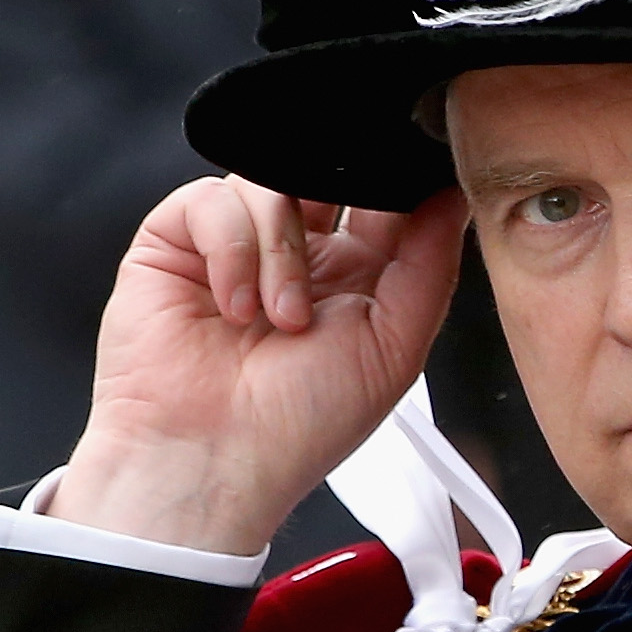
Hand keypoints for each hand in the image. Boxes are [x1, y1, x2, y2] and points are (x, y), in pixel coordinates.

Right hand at [52, 179, 467, 555]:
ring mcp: (235, 244)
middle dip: (334, 196)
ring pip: (270, 179)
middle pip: (322, 171)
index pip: (381, 198)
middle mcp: (296, 253)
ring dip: (283, 250)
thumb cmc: (300, 425)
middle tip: (340, 249)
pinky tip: (234, 307)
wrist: (213, 460)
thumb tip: (455, 194)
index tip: (407, 188)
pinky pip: (212, 198)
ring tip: (280, 319)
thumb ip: (430, 264)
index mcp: (354, 275)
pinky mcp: (176, 241)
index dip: (394, 185)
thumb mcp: (395, 347)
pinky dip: (231, 249)